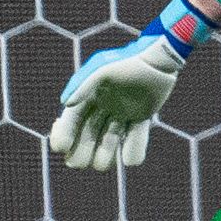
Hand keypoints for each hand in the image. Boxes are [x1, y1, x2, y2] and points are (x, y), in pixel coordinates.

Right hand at [49, 0, 207, 171]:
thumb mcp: (101, 69)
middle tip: (84, 160)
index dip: (63, 135)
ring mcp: (121, 115)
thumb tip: (65, 104)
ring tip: (104, 161)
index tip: (61, 148)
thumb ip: (83, 84)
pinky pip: (135, 141)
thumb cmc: (127, 61)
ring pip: (108, 145)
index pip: (70, 121)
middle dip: (82, 153)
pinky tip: (129, 157)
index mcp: (88, 97)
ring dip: (105, 157)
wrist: (159, 59)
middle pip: (86, 139)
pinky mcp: (141, 118)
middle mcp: (102, 108)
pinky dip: (133, 151)